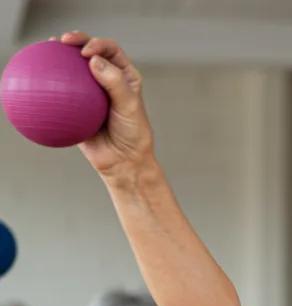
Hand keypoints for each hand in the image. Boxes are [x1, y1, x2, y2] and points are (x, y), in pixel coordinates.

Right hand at [59, 32, 153, 178]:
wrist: (122, 162)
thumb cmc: (132, 135)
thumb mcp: (129, 108)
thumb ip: (115, 83)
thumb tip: (92, 60)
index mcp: (124, 76)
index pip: (110, 50)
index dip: (98, 44)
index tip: (87, 53)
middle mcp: (107, 79)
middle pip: (90, 51)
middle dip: (77, 40)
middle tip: (65, 41)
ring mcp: (90, 91)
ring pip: (74, 67)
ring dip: (61, 54)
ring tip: (50, 46)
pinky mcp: (76, 104)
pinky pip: (62, 88)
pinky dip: (52, 78)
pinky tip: (42, 72)